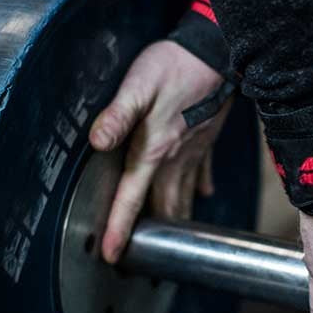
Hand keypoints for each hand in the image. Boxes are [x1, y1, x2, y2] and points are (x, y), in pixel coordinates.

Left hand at [90, 40, 230, 262]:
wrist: (215, 52)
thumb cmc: (173, 66)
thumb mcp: (137, 86)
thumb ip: (117, 115)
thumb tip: (97, 141)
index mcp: (154, 151)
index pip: (131, 198)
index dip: (120, 228)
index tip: (112, 257)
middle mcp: (175, 160)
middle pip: (162, 208)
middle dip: (152, 235)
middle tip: (141, 260)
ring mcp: (193, 153)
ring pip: (182, 197)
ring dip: (175, 220)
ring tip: (170, 242)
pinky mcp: (206, 141)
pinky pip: (201, 175)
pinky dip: (196, 191)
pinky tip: (198, 197)